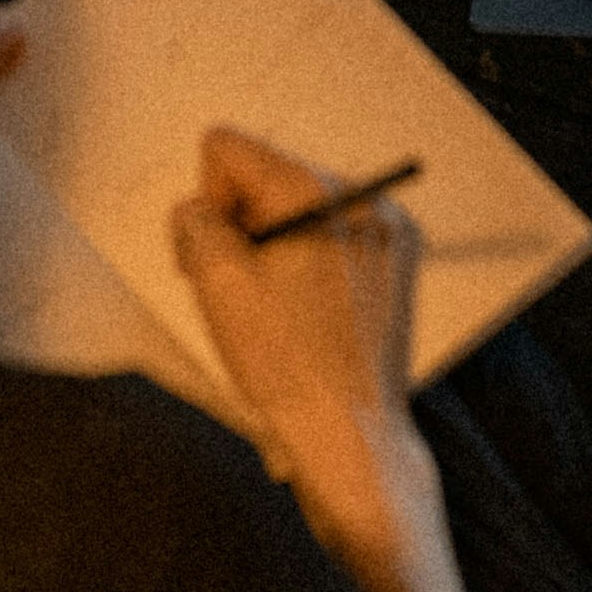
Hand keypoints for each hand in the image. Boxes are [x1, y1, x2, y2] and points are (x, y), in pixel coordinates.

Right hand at [175, 125, 534, 591]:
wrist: (353, 443)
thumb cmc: (286, 369)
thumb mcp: (216, 284)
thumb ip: (195, 221)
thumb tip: (203, 208)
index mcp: (319, 193)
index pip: (228, 149)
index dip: (206, 205)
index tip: (218, 263)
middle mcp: (364, 200)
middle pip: (266, 178)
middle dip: (239, 228)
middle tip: (241, 298)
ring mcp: (388, 235)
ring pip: (296, 214)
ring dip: (269, 254)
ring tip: (273, 318)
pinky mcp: (396, 270)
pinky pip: (328, 245)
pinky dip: (304, 273)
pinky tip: (302, 324)